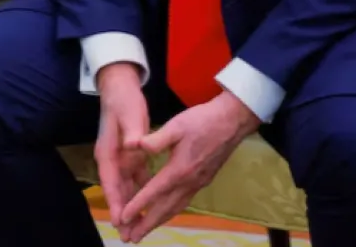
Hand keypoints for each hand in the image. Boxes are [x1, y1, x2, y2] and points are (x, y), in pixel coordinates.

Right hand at [94, 63, 150, 234]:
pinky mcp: (130, 156)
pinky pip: (135, 180)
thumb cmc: (123, 101)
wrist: (120, 87)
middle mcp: (111, 159)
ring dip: (131, 207)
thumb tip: (136, 145)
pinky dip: (141, 194)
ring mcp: (120, 159)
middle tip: (128, 236)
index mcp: (108, 152)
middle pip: (117, 191)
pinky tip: (150, 206)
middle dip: (122, 213)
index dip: (115, 202)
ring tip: (137, 229)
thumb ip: (133, 131)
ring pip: (126, 189)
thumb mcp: (129, 114)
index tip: (120, 220)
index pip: (111, 182)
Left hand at [117, 91, 259, 242]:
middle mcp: (189, 182)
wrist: (232, 122)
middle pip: (165, 209)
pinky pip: (184, 202)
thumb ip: (155, 139)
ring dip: (159, 221)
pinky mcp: (203, 181)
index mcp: (179, 169)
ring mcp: (198, 183)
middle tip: (131, 239)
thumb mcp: (176, 125)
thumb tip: (135, 146)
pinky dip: (171, 212)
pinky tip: (165, 212)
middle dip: (147, 224)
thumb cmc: (203, 121)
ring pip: (176, 208)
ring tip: (144, 232)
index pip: (154, 192)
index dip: (138, 205)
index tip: (124, 218)